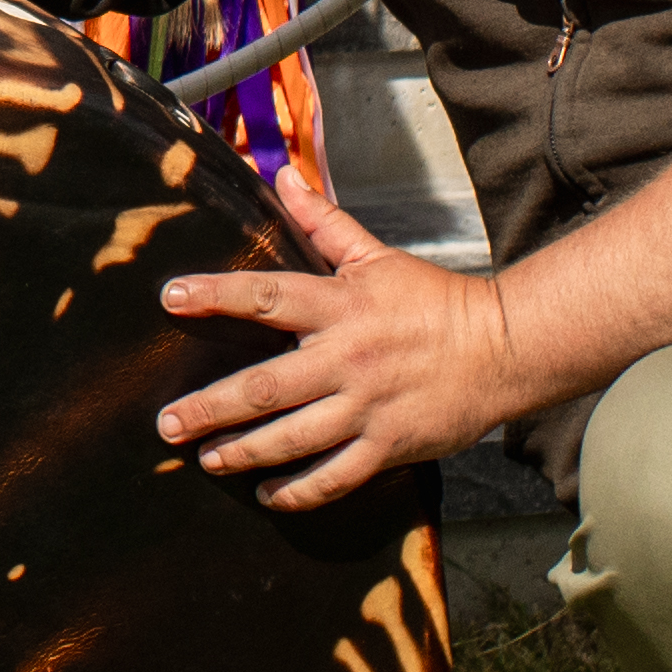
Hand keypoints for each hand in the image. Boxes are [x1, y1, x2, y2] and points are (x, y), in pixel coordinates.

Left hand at [156, 167, 545, 506]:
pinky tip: (268, 496)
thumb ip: (324, 222)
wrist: (504, 349)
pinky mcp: (390, 446)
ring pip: (293, 439)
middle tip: (167, 424)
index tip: (170, 297)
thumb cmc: (433, 300)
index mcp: (340, 307)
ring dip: (244, 453)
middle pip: (265, 387)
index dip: (216, 294)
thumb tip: (283, 176)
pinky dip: (299, 492)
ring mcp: (367, 407)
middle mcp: (347, 359)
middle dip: (210, 409)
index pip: (266, 296)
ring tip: (207, 460)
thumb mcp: (376, 256)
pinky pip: (336, 476)